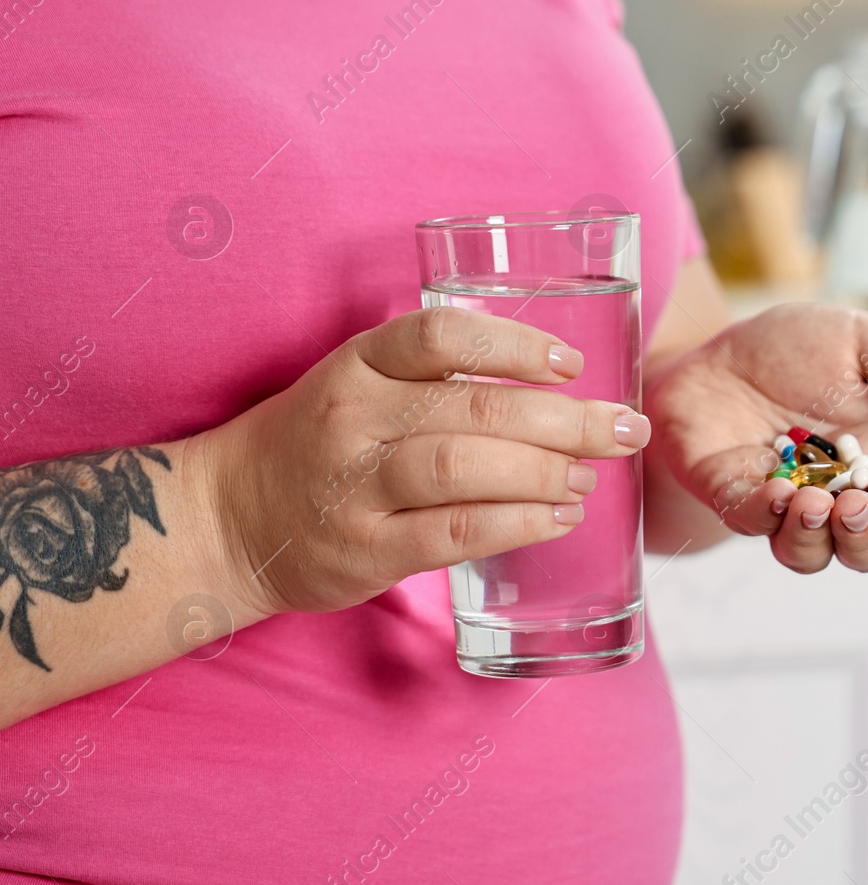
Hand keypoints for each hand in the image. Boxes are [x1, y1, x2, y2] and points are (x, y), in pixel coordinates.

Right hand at [198, 307, 649, 615]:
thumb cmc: (320, 445)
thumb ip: (439, 381)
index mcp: (358, 365)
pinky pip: (453, 533)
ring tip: (590, 476)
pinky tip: (557, 518)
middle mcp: (354, 418)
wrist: (226, 520)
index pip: (440, 336)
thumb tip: (558, 392)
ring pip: (465, 468)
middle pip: (475, 408)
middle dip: (566, 420)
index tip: (571, 363)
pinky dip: (516, 524)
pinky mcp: (364, 549)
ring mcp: (356, 486)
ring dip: (543, 472)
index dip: (513, 344)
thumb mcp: (362, 387)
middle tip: (624, 429)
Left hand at [645, 304, 867, 572]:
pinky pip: (751, 525)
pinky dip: (763, 516)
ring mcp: (786, 506)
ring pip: (811, 555)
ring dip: (813, 539)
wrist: (718, 352)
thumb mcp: (859, 338)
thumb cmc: (798, 348)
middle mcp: (840, 493)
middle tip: (850, 507)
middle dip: (866, 539)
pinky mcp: (735, 500)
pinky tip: (772, 491)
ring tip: (806, 502)